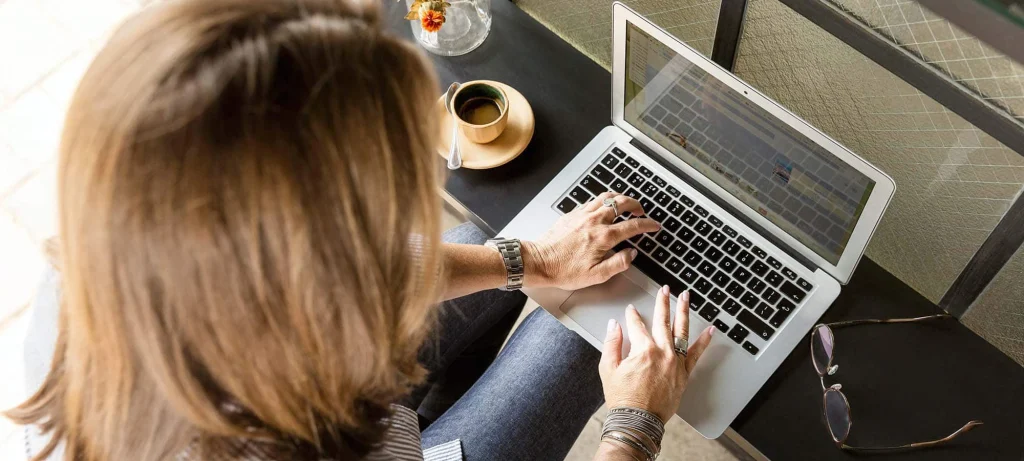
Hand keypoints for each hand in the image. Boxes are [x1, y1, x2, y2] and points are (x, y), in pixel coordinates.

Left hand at [524, 192, 660, 290]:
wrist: (539, 262)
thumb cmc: (564, 270)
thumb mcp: (596, 275)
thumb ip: (618, 263)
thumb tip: (631, 254)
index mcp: (603, 237)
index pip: (632, 226)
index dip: (647, 224)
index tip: (654, 225)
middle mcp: (594, 222)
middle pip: (621, 203)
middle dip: (636, 204)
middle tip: (641, 211)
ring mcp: (582, 215)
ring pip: (606, 197)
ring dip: (620, 198)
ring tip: (626, 204)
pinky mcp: (572, 214)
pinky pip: (592, 201)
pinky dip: (603, 200)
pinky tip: (604, 207)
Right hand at [598, 287, 714, 422]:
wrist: (638, 420)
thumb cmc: (623, 398)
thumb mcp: (608, 369)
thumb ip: (611, 343)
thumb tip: (614, 325)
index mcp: (643, 349)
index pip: (637, 325)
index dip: (632, 316)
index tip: (631, 310)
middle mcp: (662, 352)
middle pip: (662, 321)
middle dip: (663, 303)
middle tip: (665, 290)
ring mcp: (675, 362)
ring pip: (681, 331)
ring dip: (683, 312)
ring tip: (686, 297)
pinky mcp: (684, 373)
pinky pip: (696, 354)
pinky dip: (704, 341)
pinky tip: (710, 330)